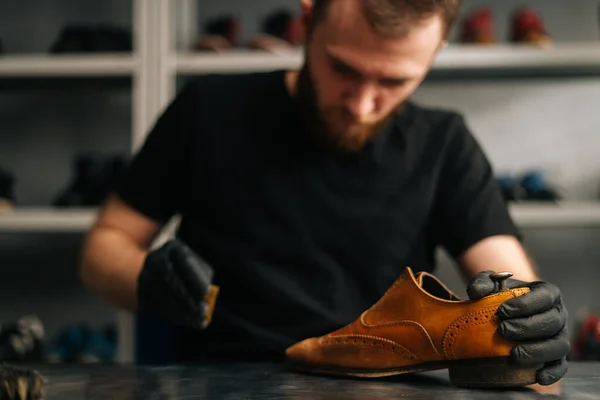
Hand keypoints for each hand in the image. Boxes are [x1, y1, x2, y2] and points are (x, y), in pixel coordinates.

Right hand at [137, 239, 217, 329]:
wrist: (154, 272)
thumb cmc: (184, 268)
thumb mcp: (195, 265)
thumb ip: (202, 277)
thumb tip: (207, 296)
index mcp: (172, 248)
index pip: (184, 262)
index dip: (195, 278)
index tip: (207, 292)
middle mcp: (155, 260)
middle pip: (172, 281)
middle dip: (189, 298)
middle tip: (204, 309)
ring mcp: (145, 278)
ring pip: (165, 298)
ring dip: (185, 311)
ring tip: (201, 318)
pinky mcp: (142, 296)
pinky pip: (161, 310)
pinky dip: (179, 317)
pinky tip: (193, 321)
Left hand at [467, 271, 568, 385]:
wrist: (507, 314)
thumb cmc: (502, 297)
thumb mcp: (491, 285)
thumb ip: (483, 283)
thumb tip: (476, 292)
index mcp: (547, 293)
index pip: (545, 296)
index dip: (526, 304)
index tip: (502, 310)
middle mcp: (558, 314)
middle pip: (552, 322)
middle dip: (527, 327)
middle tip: (503, 330)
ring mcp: (559, 336)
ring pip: (558, 346)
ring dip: (537, 350)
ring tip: (514, 354)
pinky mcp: (557, 357)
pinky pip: (560, 367)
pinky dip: (552, 373)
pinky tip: (537, 376)